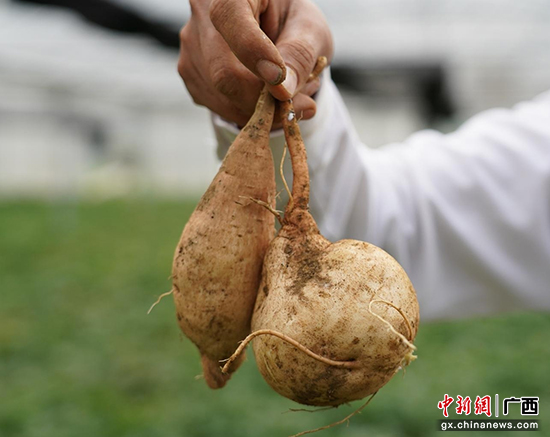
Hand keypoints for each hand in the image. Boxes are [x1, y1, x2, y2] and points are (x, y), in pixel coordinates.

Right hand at [178, 0, 332, 126]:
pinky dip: (247, 112)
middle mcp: (202, 13)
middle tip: (298, 106)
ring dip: (260, 109)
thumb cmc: (295, 23)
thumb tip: (281, 91)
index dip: (254, 54)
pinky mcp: (191, 73)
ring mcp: (191, 45)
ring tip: (288, 97)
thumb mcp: (310, 31)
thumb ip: (300, 56)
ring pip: (221, 95)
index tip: (280, 79)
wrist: (278, 32)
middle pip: (223, 71)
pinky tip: (266, 99)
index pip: (230, 19)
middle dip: (263, 100)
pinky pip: (218, 105)